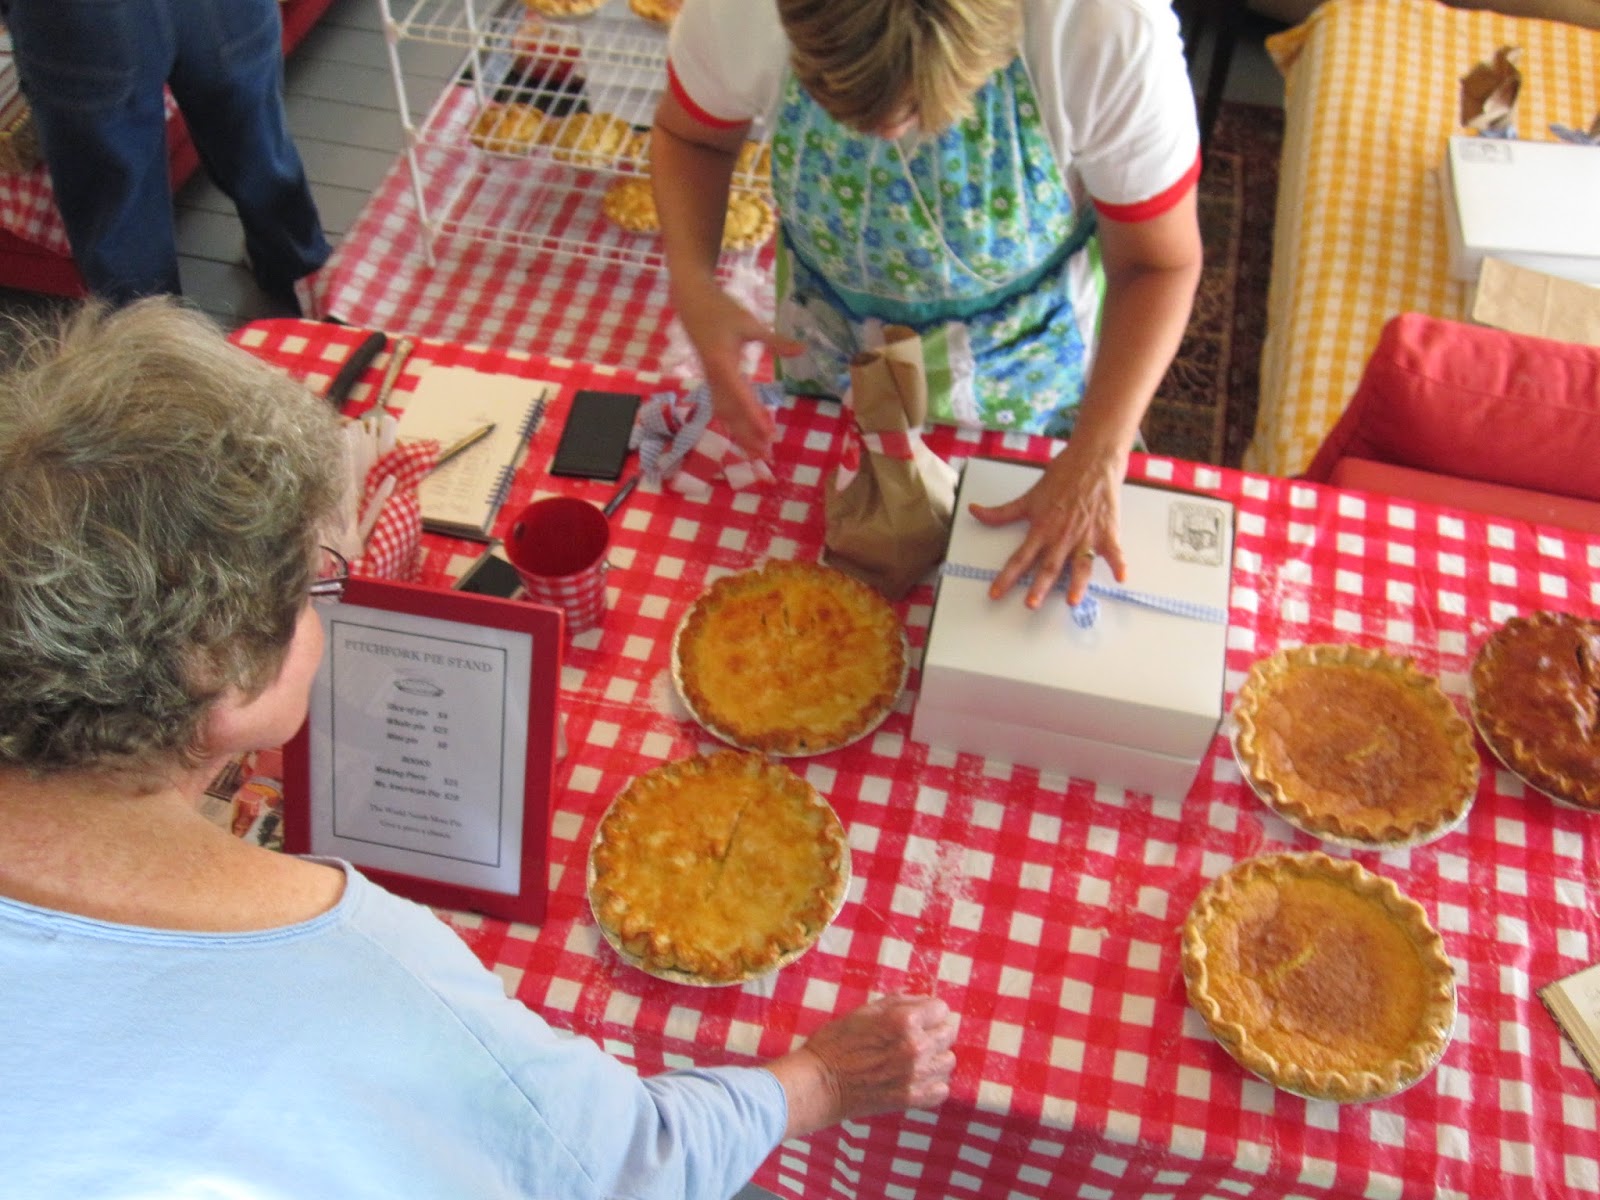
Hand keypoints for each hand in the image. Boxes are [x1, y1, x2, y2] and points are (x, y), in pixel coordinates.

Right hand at [673, 280, 801, 458]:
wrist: (691, 301)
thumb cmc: (720, 309)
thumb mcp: (749, 322)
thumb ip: (774, 340)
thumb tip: (802, 349)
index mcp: (723, 364)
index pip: (741, 396)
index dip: (755, 417)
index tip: (769, 433)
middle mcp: (714, 378)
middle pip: (731, 413)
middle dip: (747, 435)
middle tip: (766, 454)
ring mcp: (711, 381)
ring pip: (724, 414)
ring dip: (740, 433)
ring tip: (757, 452)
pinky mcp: (711, 380)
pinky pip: (721, 407)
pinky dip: (733, 423)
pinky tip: (744, 434)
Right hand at [768, 995, 957, 1136]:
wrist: (820, 1084)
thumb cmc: (836, 1042)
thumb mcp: (864, 1012)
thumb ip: (899, 1003)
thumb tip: (924, 1000)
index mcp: (904, 1021)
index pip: (941, 1009)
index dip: (929, 1010)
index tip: (918, 1016)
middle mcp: (916, 1048)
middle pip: (948, 1033)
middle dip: (934, 1030)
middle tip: (915, 1035)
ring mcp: (916, 1077)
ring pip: (948, 1061)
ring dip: (935, 1057)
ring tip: (916, 1058)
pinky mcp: (913, 1100)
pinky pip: (942, 1090)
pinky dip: (933, 1083)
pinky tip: (916, 1078)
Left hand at [969, 438, 1130, 607]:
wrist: (1091, 460)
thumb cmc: (1062, 477)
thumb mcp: (1028, 497)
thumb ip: (1002, 512)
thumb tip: (973, 511)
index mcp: (1041, 529)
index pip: (1019, 557)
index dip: (1006, 576)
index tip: (995, 594)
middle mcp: (1062, 536)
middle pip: (1049, 566)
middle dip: (1039, 586)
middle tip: (1031, 604)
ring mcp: (1085, 535)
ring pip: (1080, 564)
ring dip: (1076, 582)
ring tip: (1072, 600)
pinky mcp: (1107, 530)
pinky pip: (1114, 551)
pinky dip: (1119, 563)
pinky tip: (1122, 578)